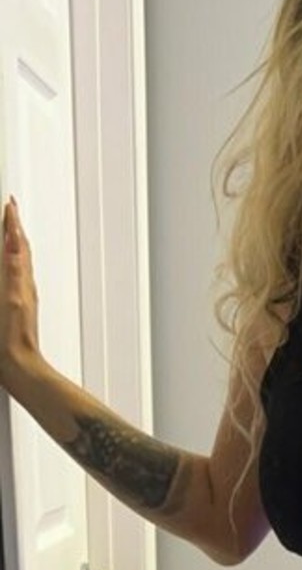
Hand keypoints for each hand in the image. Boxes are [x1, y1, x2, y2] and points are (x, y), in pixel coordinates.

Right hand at [1, 197, 41, 386]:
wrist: (19, 365)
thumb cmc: (12, 338)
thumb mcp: (12, 298)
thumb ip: (14, 270)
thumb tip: (15, 244)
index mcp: (21, 280)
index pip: (17, 243)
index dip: (12, 223)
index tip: (9, 204)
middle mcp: (24, 286)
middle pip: (21, 249)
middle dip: (14, 228)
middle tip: (10, 211)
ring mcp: (22, 296)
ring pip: (19, 262)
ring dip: (14, 243)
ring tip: (9, 231)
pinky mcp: (17, 307)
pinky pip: (16, 277)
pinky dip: (11, 264)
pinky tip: (9, 268)